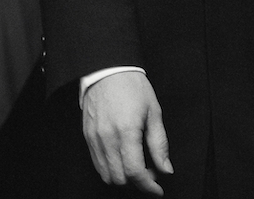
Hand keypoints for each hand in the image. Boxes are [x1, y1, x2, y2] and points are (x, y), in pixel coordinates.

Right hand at [82, 71, 172, 194]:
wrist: (107, 67)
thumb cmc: (132, 85)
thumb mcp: (153, 111)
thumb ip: (159, 144)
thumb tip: (166, 169)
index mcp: (126, 131)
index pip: (135, 173)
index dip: (148, 186)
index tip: (157, 188)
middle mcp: (107, 138)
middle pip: (120, 178)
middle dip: (137, 182)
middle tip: (149, 172)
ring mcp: (94, 138)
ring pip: (106, 175)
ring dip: (123, 178)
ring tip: (135, 165)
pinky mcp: (87, 135)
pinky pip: (97, 163)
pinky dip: (110, 169)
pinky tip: (121, 159)